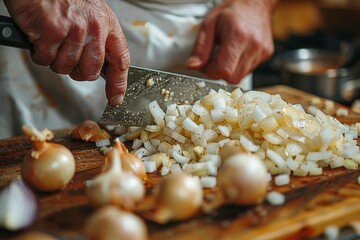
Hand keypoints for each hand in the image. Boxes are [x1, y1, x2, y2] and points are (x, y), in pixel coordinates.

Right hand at [4, 0, 129, 104]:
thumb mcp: (91, 13)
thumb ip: (99, 38)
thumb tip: (100, 67)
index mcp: (107, 24)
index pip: (120, 60)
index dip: (118, 83)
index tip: (115, 98)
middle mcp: (94, 27)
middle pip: (90, 72)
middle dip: (77, 71)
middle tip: (67, 56)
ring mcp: (74, 30)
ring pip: (66, 68)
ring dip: (56, 60)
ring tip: (52, 39)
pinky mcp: (52, 33)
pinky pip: (46, 60)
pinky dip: (40, 54)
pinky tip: (40, 37)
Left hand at [186, 0, 275, 83]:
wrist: (255, 3)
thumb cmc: (232, 11)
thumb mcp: (209, 24)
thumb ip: (200, 48)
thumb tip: (192, 66)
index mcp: (238, 36)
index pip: (223, 70)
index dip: (210, 71)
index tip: (205, 65)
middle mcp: (254, 45)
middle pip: (233, 78)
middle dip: (219, 73)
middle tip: (214, 61)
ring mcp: (262, 51)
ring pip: (241, 77)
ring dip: (229, 71)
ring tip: (226, 54)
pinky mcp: (266, 54)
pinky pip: (249, 71)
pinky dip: (239, 67)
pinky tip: (236, 54)